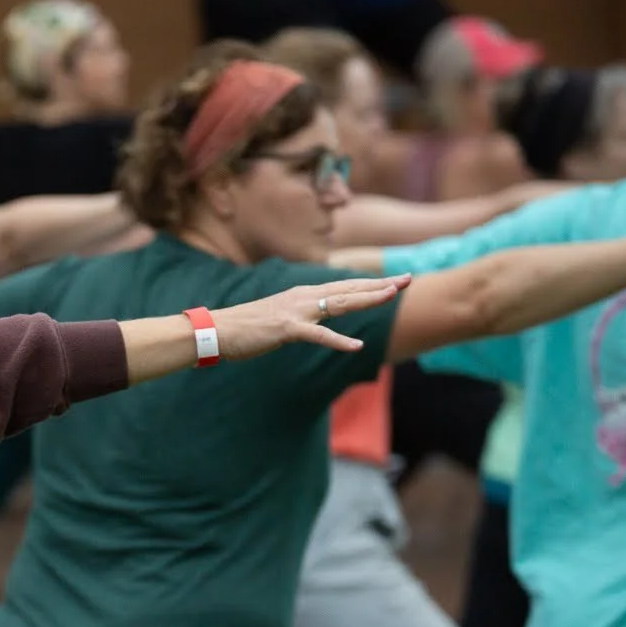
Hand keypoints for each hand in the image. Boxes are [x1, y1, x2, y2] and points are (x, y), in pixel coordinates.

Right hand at [207, 276, 410, 360]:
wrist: (216, 330)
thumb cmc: (244, 327)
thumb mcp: (278, 317)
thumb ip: (299, 317)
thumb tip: (312, 321)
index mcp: (303, 295)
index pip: (344, 287)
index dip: (371, 284)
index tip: (397, 281)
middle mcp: (303, 297)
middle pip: (348, 289)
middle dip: (380, 285)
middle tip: (409, 279)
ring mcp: (296, 312)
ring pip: (339, 303)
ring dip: (367, 299)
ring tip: (392, 296)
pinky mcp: (286, 329)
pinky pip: (317, 335)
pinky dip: (338, 341)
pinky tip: (357, 346)